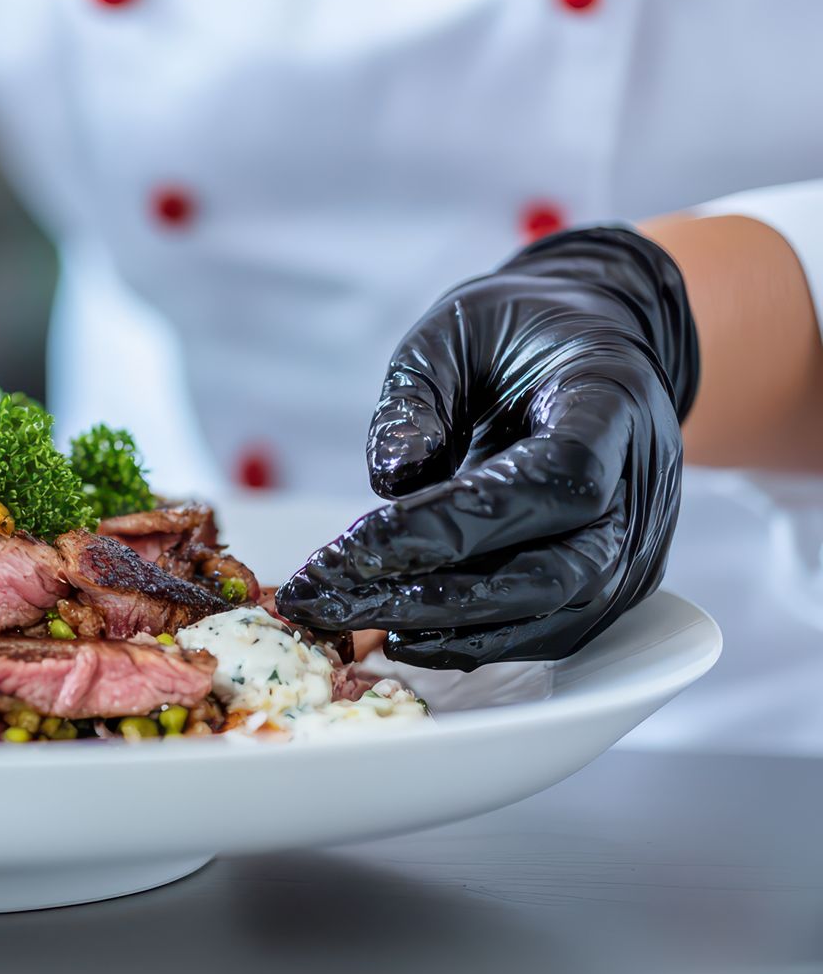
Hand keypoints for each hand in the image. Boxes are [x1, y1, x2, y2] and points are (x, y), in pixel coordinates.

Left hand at [275, 228, 699, 668]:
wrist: (591, 344)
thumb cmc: (516, 331)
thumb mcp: (449, 333)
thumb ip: (416, 401)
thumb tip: (392, 478)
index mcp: (610, 401)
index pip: (556, 479)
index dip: (459, 520)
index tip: (363, 538)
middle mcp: (642, 486)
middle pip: (556, 571)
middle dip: (435, 593)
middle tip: (332, 593)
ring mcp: (636, 545)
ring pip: (552, 616)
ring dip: (440, 627)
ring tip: (343, 614)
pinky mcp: (613, 584)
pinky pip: (548, 632)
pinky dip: (472, 641)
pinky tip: (397, 633)